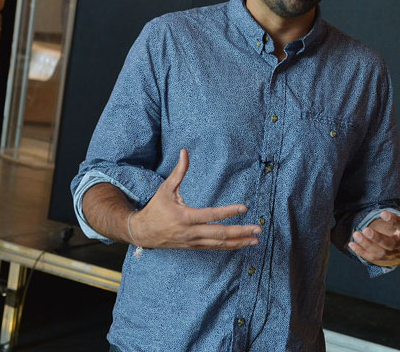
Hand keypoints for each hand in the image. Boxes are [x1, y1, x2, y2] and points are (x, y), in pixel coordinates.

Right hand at [130, 149, 261, 248]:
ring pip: (219, 244)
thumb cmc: (155, 208)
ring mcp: (193, 241)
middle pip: (220, 233)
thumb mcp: (165, 188)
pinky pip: (214, 248)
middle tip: (257, 229)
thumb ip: (179, 171)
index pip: (211, 215)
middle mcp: (191, 232)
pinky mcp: (193, 246)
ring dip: (238, 242)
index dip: (229, 211)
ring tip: (255, 240)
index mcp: (185, 217)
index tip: (245, 208)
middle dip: (240, 232)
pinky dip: (228, 246)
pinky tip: (240, 244)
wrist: (142, 232)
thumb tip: (185, 151)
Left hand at [348, 179, 399, 266]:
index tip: (383, 213)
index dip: (394, 221)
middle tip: (364, 230)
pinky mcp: (388, 259)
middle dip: (377, 238)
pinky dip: (363, 253)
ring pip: (380, 253)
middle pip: (390, 244)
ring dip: (367, 245)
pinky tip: (351, 245)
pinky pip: (374, 259)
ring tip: (355, 235)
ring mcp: (395, 254)